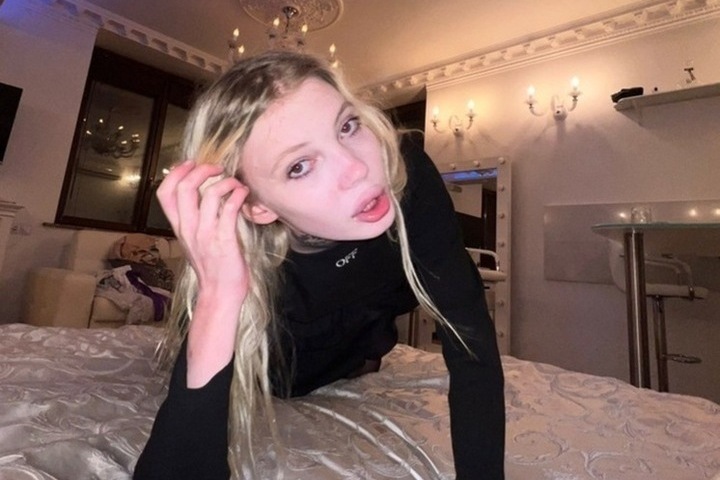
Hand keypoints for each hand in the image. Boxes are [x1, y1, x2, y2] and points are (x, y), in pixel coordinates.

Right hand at [157, 161, 249, 386]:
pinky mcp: (224, 241)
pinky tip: (244, 195)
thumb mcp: (196, 241)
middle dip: (202, 170)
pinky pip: (229, 210)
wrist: (220, 294)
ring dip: (225, 182)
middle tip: (217, 169)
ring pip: (208, 195)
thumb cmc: (213, 267)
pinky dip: (237, 196)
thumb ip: (195, 219)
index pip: (164, 193)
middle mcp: (189, 229)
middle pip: (184, 188)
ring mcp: (205, 235)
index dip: (176, 172)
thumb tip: (204, 195)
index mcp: (179, 228)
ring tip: (236, 184)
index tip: (192, 163)